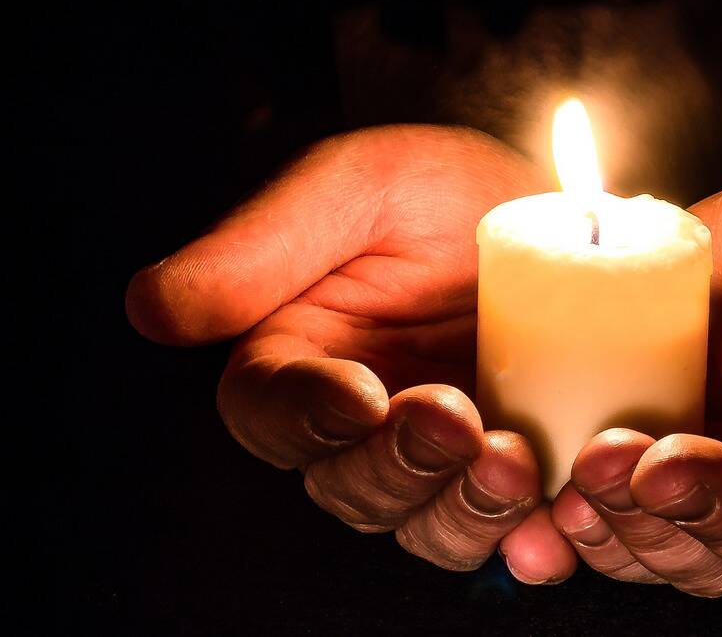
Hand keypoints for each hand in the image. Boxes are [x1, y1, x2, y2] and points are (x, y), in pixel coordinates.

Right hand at [126, 126, 576, 583]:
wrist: (563, 213)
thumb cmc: (445, 190)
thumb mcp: (359, 186)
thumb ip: (264, 243)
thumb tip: (153, 308)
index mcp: (301, 357)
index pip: (270, 412)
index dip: (307, 416)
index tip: (361, 396)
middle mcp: (361, 424)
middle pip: (349, 485)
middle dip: (399, 465)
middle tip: (454, 418)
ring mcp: (440, 457)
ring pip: (424, 524)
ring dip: (462, 509)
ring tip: (513, 461)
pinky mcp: (513, 473)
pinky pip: (509, 533)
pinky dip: (529, 540)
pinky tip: (555, 520)